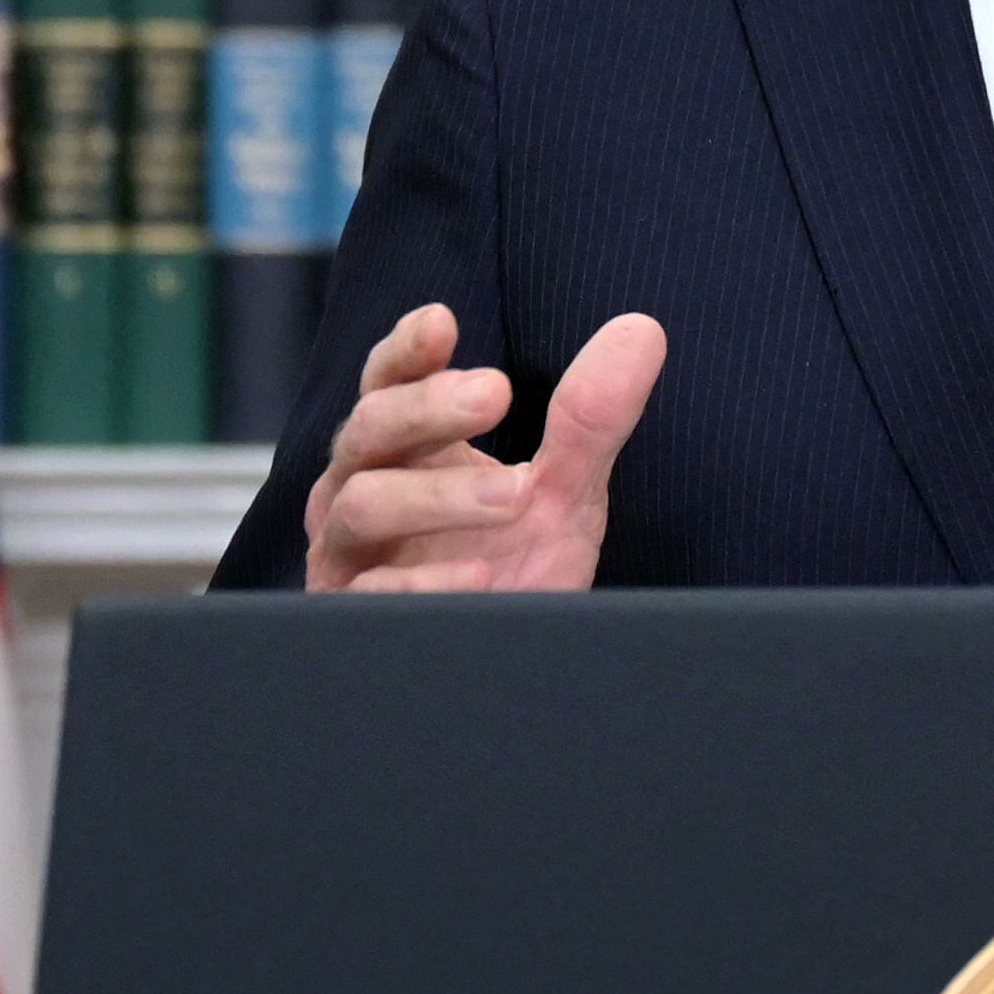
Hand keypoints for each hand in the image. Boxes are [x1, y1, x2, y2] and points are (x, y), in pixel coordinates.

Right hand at [303, 303, 666, 592]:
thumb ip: (591, 418)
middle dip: (429, 407)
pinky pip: (370, 591)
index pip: (389, 382)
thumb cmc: (518, 569)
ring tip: (518, 495)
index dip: (408, 350)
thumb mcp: (564, 492)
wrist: (511, 671)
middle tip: (497, 392)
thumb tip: (642, 330)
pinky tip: (481, 575)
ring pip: (362, 502)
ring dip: (439, 494)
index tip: (445, 322)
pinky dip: (425, 580)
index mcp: (405, 448)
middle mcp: (362, 490)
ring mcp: (350, 555)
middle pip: (368, 428)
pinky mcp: (354, 616)